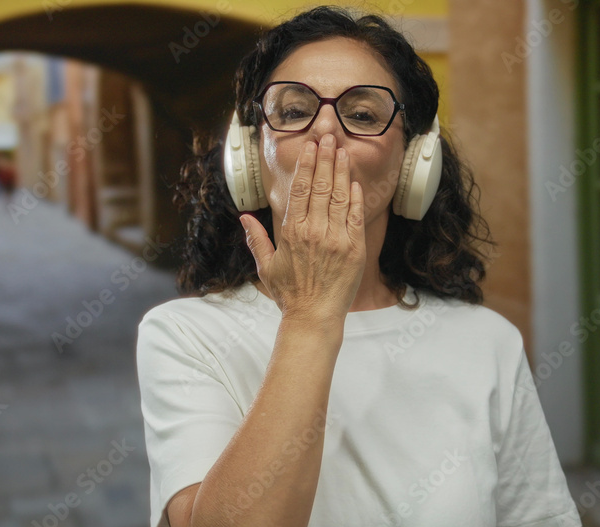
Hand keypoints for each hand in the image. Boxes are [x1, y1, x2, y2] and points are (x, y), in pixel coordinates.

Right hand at [239, 133, 365, 321]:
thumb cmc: (290, 294)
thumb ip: (256, 238)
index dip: (306, 164)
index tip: (310, 146)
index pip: (300, 189)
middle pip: (320, 185)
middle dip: (325, 158)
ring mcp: (336, 238)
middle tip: (328, 136)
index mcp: (291, 231)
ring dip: (341, 171)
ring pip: (339, 196)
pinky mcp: (354, 248)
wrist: (314, 317)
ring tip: (342, 151)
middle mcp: (313, 230)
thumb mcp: (266, 266)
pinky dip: (355, 197)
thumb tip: (244, 217)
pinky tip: (354, 182)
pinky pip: (355, 216)